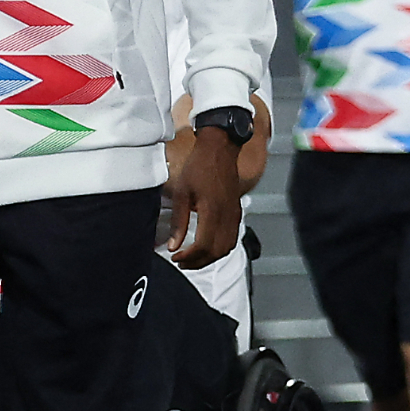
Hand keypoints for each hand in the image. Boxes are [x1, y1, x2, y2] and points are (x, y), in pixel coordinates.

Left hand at [160, 121, 245, 267]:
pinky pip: (232, 237)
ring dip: (211, 257)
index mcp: (212, 211)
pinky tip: (208, 244)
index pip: (203, 246)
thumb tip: (173, 244)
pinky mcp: (236, 210)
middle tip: (183, 262)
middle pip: (217, 251)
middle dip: (199, 262)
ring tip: (194, 257)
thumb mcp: (182, 192)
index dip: (189, 257)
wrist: (220, 148)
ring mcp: (234, 214)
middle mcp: (227, 215)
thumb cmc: (201, 164)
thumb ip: (179, 221)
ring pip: (227, 247)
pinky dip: (220, 247)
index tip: (176, 256)